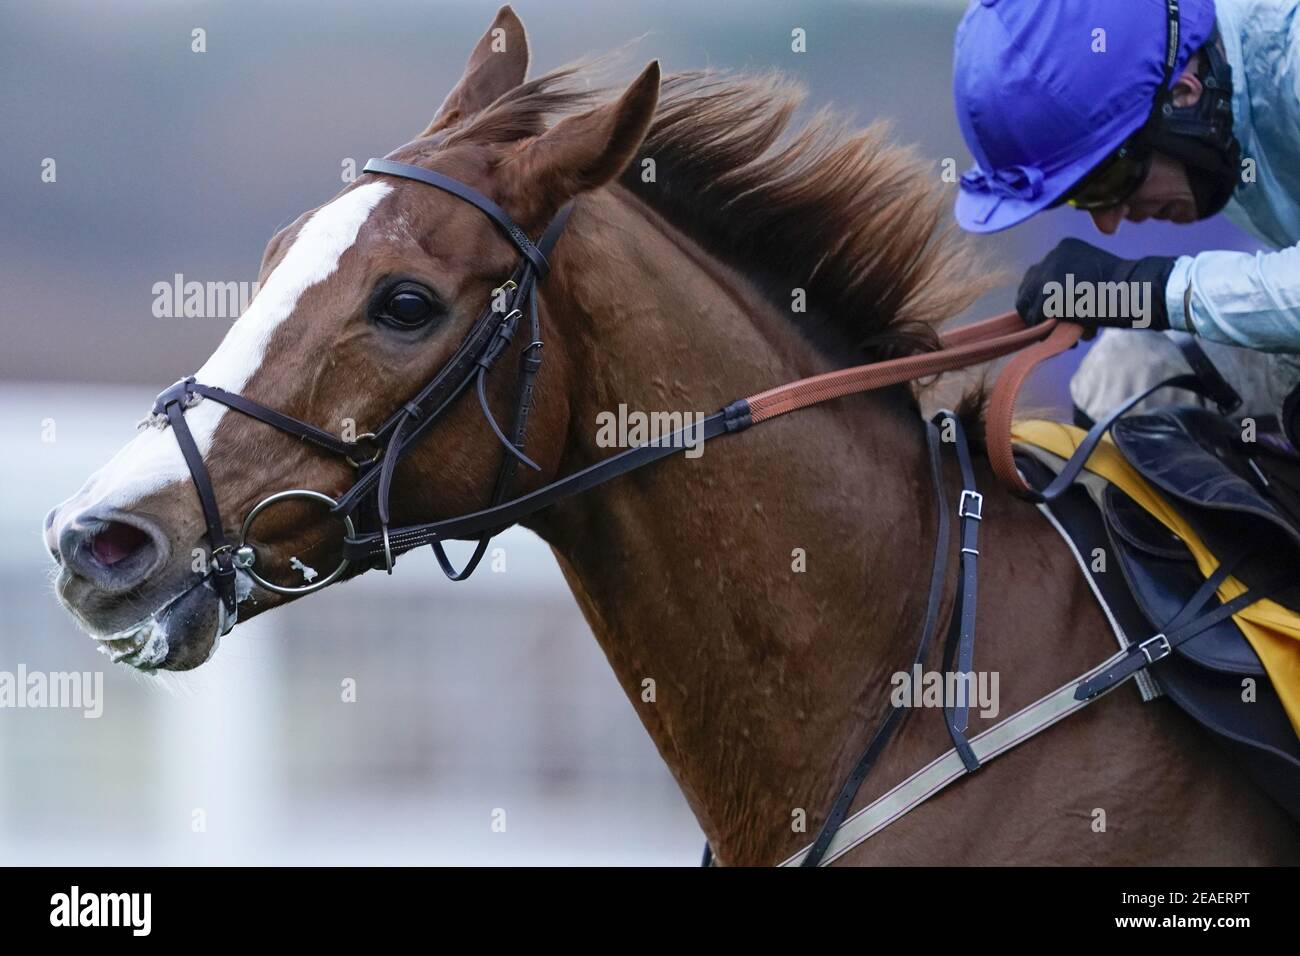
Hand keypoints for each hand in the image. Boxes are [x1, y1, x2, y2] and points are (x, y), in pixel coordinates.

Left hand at [1016, 238, 1174, 331]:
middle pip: (1027, 290)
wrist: (1136, 292)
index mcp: (1063, 249)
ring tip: (1070, 330)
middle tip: (1058, 326)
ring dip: (1045, 323)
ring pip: (1030, 306)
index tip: (1059, 314)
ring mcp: (1049, 272)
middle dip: (1039, 312)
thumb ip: (1066, 288)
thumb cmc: (1120, 290)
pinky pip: (1039, 317)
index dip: (1044, 302)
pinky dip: (1051, 329)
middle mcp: (1052, 255)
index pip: (1037, 279)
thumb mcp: (1088, 279)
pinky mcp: (1050, 291)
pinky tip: (1073, 329)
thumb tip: (1043, 312)